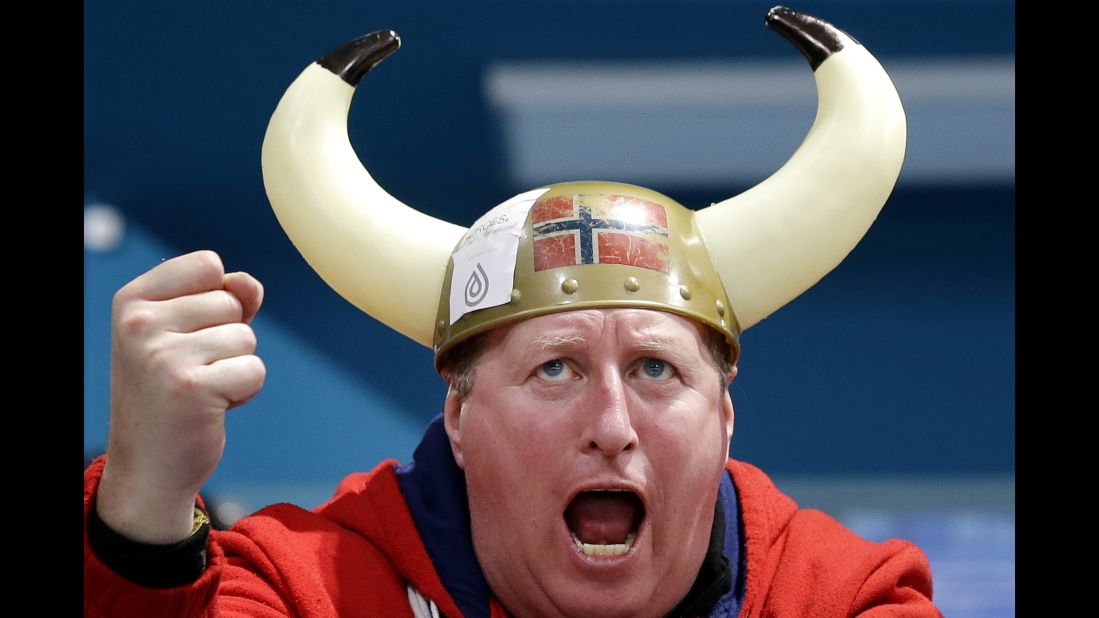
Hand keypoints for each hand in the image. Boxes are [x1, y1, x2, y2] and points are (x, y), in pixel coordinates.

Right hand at [96, 251, 265, 542]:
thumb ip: (224, 298)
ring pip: (246, 337)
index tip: (186, 334)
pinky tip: (210, 408)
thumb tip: (249, 284)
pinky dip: (243, 391)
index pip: (208, 264)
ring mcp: (162, 356)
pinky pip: (253, 370)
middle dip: (227, 339)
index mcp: (132, 300)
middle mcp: (139, 324)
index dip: (217, 298)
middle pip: (231, 303)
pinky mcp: (192, 389)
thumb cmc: (172, 392)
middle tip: (191, 372)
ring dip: (235, 367)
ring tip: (199, 390)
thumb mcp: (187, 334)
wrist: (148, 466)